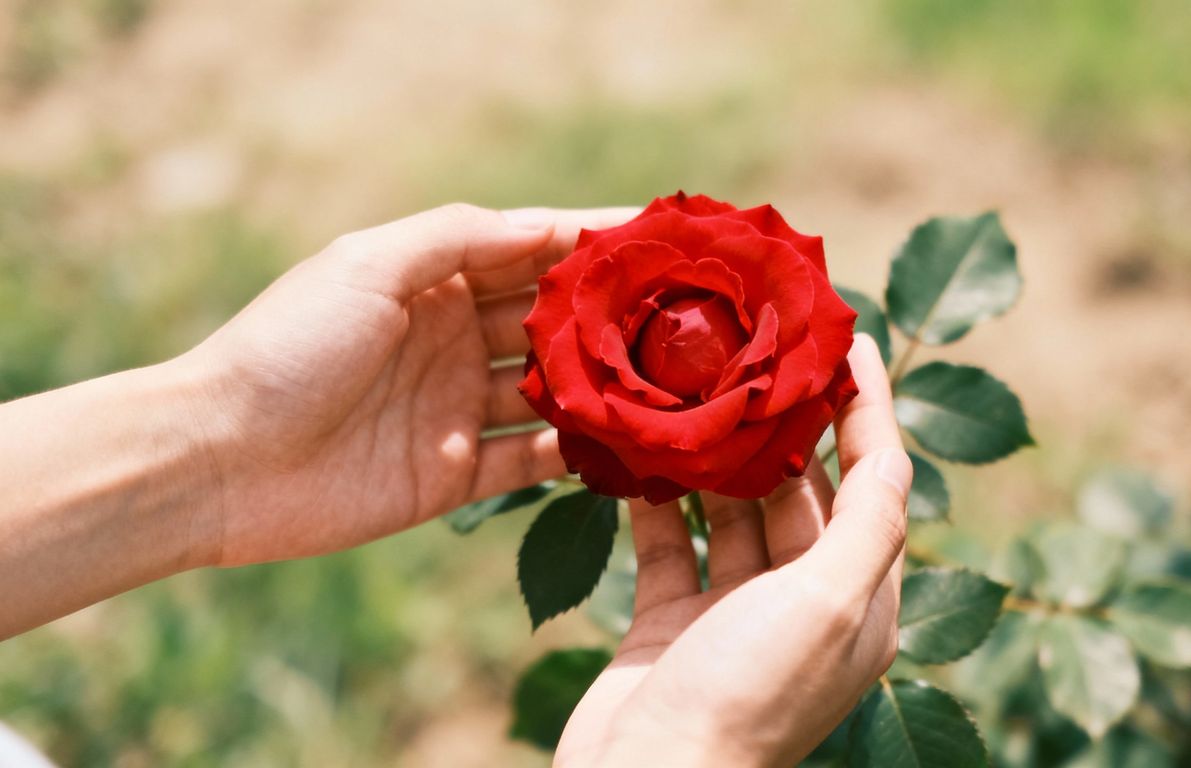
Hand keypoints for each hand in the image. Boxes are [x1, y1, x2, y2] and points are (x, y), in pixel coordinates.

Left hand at [181, 203, 636, 565]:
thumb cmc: (289, 347)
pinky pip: (532, 460)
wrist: (221, 459)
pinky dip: (577, 453)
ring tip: (676, 383)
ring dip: (606, 386)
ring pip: (553, 392)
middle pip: (551, 322)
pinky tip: (628, 446)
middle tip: (689, 317)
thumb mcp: (369, 265)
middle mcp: (453, 339)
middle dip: (614, 317)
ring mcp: (457, 408)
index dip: (592, 243)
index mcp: (432, 279)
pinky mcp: (456, 474)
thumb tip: (549, 226)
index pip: (530, 251)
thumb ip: (460, 237)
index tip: (660, 240)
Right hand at [555, 335, 912, 767]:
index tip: (849, 339)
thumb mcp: (827, 604)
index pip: (878, 482)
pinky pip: (670, 541)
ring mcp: (734, 612)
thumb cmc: (747, 695)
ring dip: (718, 454)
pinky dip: (658, 497)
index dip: (868, 409)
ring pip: (734, 510)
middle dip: (784, 421)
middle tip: (757, 346)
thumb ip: (867, 524)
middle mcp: (804, 603)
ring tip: (695, 382)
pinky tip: (641, 448)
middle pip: (804, 490)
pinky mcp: (672, 619)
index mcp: (860, 602)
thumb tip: (891, 447)